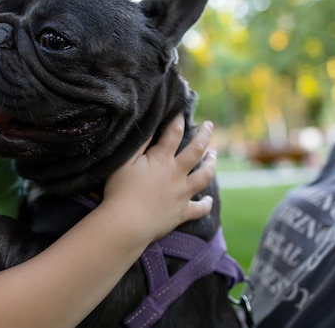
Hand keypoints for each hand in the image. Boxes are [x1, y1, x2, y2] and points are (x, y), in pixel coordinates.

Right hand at [101, 114, 215, 242]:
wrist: (127, 223)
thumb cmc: (120, 190)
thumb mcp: (124, 162)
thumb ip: (139, 144)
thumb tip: (151, 127)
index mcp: (161, 159)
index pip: (174, 134)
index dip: (178, 121)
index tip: (182, 113)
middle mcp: (176, 174)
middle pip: (196, 150)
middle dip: (205, 135)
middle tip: (209, 124)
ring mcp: (182, 193)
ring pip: (204, 176)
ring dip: (211, 164)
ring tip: (214, 155)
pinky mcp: (182, 212)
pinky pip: (200, 208)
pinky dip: (206, 204)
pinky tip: (209, 200)